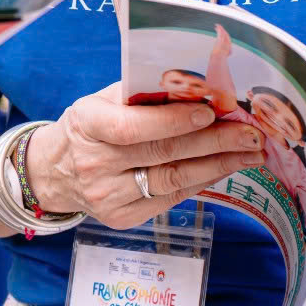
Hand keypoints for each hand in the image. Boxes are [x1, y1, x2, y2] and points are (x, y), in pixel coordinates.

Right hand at [28, 82, 264, 227]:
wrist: (54, 172)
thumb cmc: (89, 127)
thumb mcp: (103, 100)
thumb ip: (143, 93)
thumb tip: (199, 87)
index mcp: (87, 125)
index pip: (133, 127)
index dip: (174, 121)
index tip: (211, 112)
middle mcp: (94, 165)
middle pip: (162, 154)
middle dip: (214, 142)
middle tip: (250, 133)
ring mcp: (107, 197)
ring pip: (173, 181)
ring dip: (218, 166)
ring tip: (249, 154)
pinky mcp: (122, 218)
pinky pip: (171, 199)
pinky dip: (201, 182)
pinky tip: (223, 168)